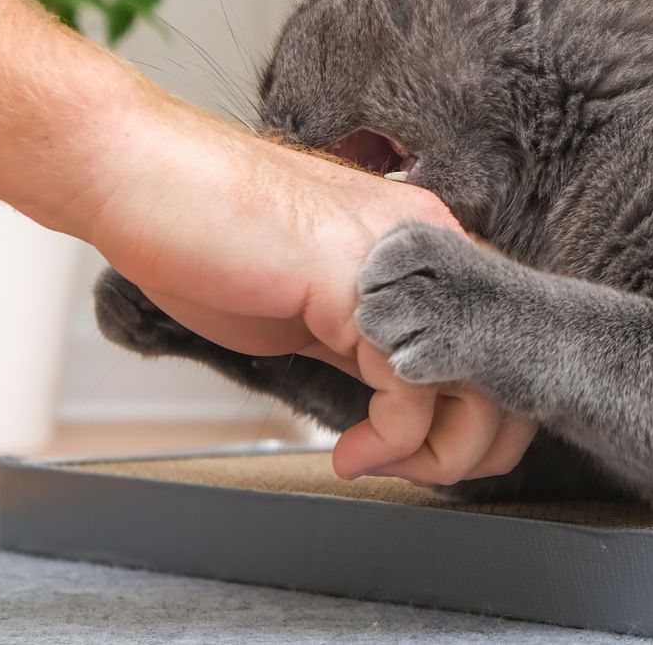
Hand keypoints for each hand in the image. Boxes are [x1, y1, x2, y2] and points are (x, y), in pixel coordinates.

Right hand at [77, 93, 533, 482]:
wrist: (142, 180)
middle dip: (478, 441)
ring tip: (377, 462)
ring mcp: (399, 260)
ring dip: (438, 452)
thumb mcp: (310, 305)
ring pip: (478, 382)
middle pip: (510, 360)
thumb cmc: (206, 234)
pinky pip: (412, 389)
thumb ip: (362, 343)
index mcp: (419, 243)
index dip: (479, 410)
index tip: (425, 450)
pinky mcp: (357, 286)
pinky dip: (391, 441)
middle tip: (419, 472)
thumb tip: (397, 403)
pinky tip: (350, 450)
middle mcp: (426, 242)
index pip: (493, 334)